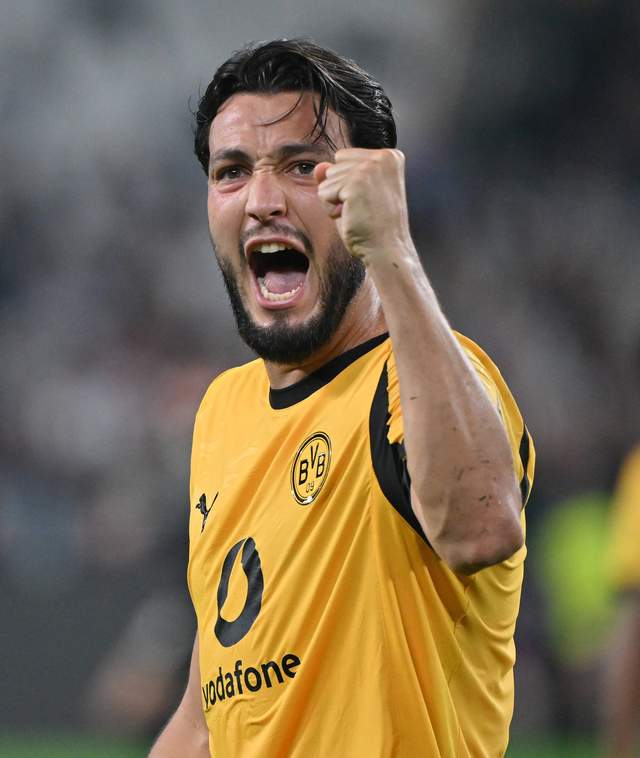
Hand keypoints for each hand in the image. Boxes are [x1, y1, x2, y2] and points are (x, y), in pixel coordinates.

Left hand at [314, 148, 412, 264]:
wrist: (387, 250)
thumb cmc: (374, 227)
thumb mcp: (355, 196)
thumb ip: (338, 176)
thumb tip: (318, 166)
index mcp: (390, 156)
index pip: (344, 157)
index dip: (347, 183)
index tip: (367, 200)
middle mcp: (383, 157)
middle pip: (334, 166)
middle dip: (340, 190)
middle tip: (362, 209)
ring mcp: (370, 168)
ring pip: (327, 178)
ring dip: (335, 201)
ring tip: (357, 214)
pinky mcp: (356, 183)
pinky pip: (324, 192)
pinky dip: (331, 210)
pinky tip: (351, 217)